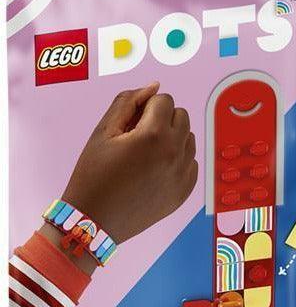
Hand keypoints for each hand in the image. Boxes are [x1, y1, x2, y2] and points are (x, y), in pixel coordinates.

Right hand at [59, 83, 197, 243]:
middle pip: (182, 116)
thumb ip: (128, 102)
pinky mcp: (186, 191)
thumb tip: (154, 87)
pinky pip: (191, 162)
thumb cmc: (94, 173)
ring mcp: (184, 174)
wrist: (96, 219)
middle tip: (138, 136)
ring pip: (189, 138)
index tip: (130, 123)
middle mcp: (176, 153)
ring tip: (146, 153)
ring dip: (172, 137)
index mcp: (154, 135)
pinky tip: (155, 169)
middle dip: (162, 118)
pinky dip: (177, 159)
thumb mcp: (103, 131)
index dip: (145, 106)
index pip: (164, 100)